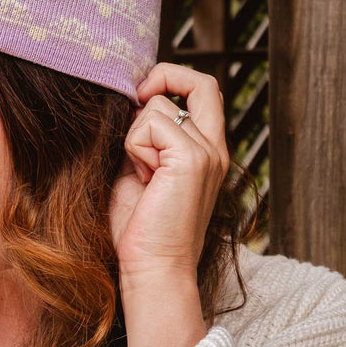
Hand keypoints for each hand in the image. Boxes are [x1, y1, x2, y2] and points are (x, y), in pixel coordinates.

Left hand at [109, 63, 230, 282]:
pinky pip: (151, 124)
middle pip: (201, 83)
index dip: (172, 79)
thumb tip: (130, 103)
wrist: (152, 270)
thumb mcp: (140, 171)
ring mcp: (207, 153)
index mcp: (207, 151)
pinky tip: (141, 176)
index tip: (140, 94)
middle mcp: (215, 148)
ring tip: (139, 173)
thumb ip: (144, 137)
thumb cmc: (140, 230)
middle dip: (163, 77)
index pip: (204, 91)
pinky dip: (134, 147)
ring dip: (135, 135)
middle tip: (135, 100)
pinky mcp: (192, 159)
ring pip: (158, 106)